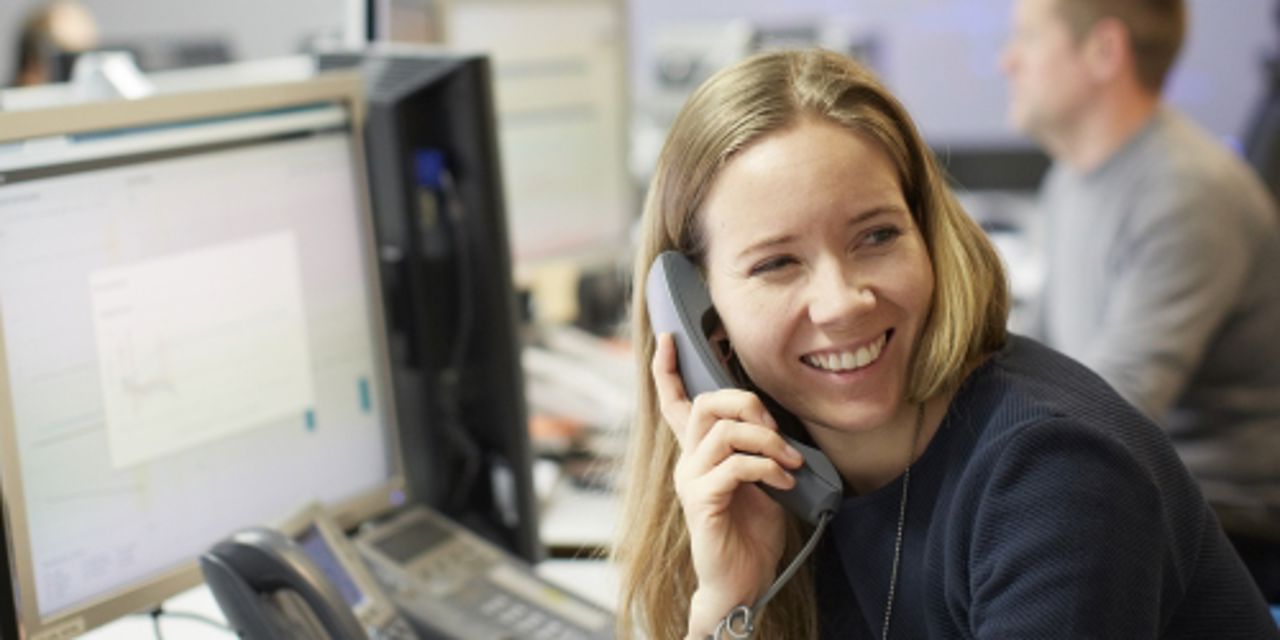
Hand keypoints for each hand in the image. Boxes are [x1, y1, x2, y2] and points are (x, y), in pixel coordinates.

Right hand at [652, 333, 804, 637]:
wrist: (744, 580)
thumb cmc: (753, 530)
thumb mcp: (761, 477)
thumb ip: (757, 447)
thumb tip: (774, 421)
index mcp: (698, 452)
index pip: (673, 402)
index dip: (666, 369)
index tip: (668, 338)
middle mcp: (687, 461)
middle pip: (707, 404)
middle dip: (748, 403)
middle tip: (777, 429)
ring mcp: (690, 480)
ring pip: (724, 431)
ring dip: (767, 440)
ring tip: (790, 462)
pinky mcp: (702, 500)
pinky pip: (735, 465)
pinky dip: (767, 468)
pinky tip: (785, 482)